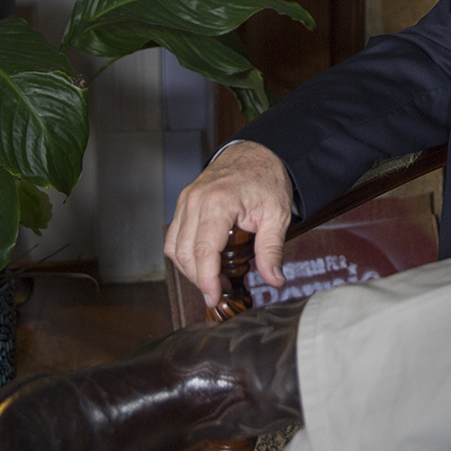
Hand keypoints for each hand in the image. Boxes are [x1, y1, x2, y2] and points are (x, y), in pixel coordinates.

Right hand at [163, 141, 293, 308]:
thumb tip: (274, 278)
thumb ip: (272, 249)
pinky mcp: (184, 202)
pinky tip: (203, 262)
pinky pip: (174, 235)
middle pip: (185, 253)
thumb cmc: (267, 179)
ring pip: (174, 247)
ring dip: (189, 269)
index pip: (204, 252)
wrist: (257, 152)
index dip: (206, 280)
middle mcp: (195, 200)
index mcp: (219, 202)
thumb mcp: (277, 215)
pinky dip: (184, 253)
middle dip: (199, 279)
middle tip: (220, 291)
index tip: (214, 297)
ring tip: (212, 279)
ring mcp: (186, 200)